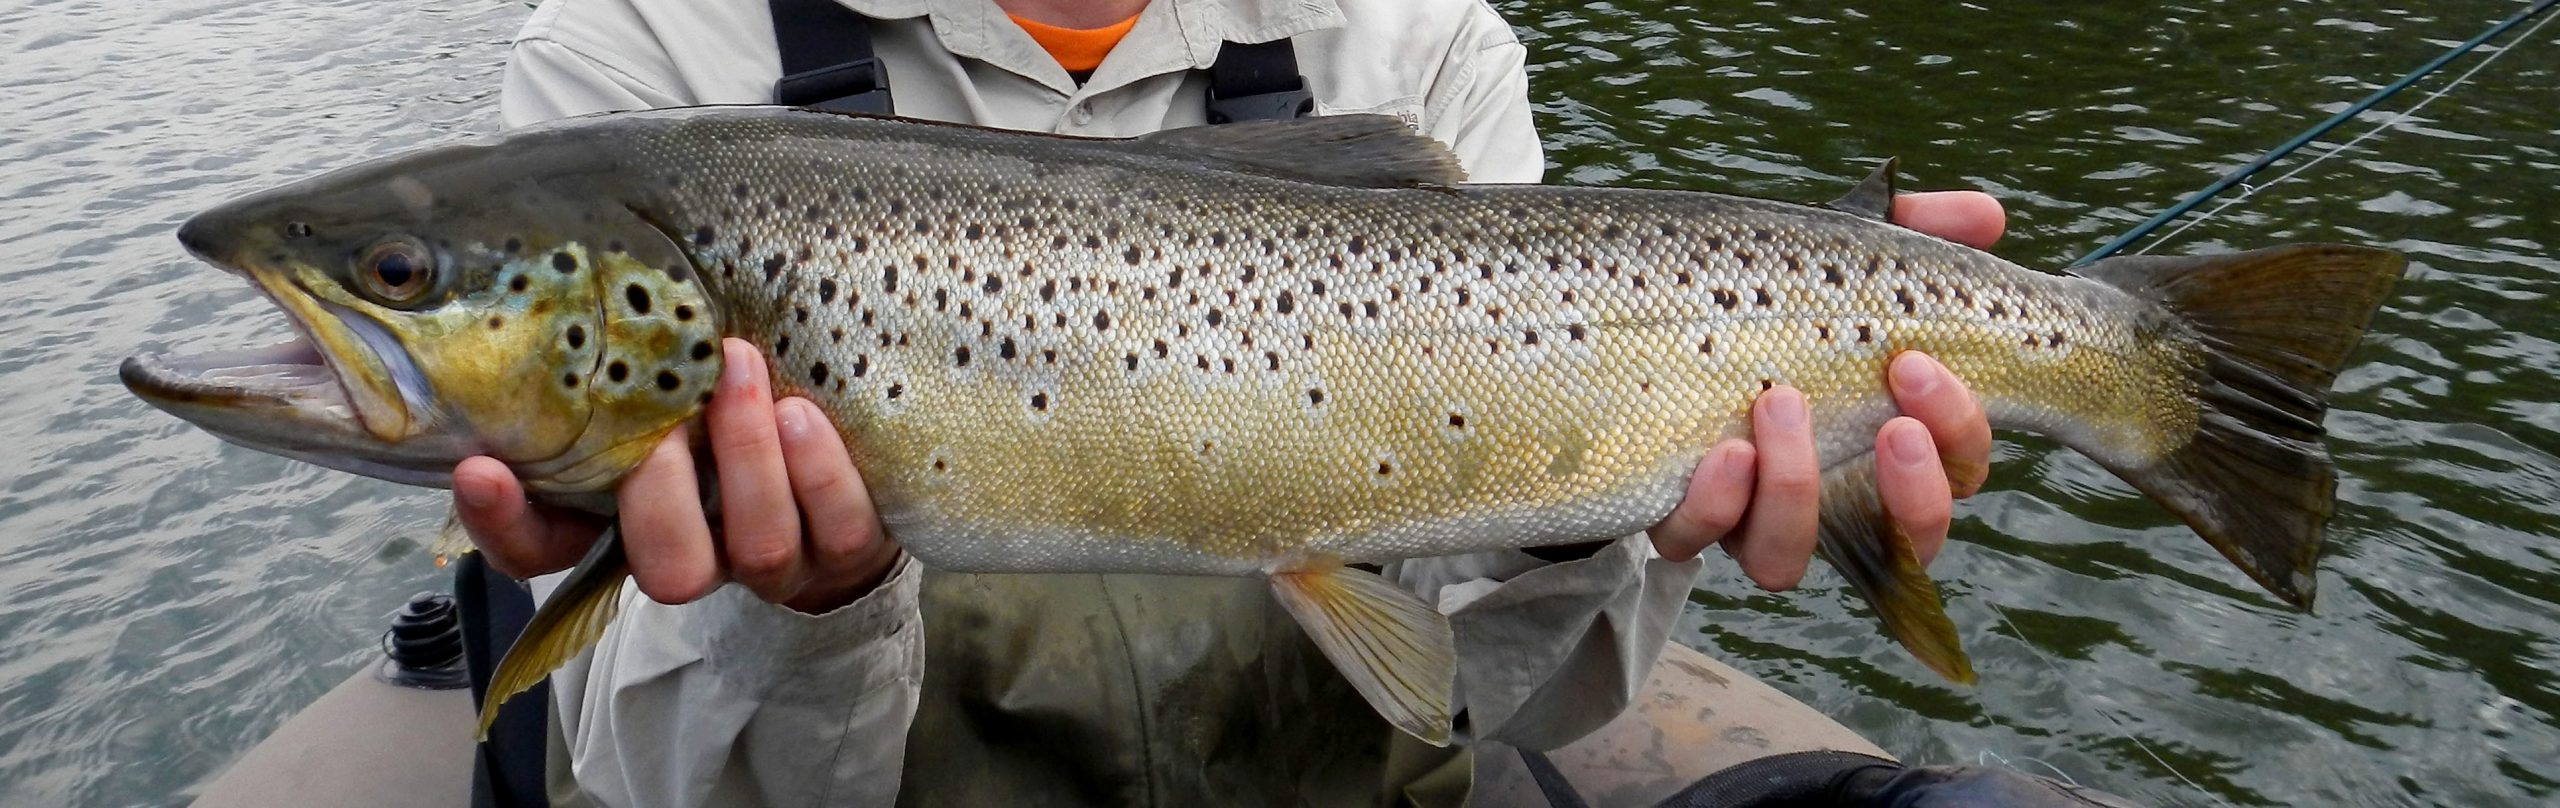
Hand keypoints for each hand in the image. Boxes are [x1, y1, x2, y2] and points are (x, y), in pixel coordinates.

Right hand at [454, 338, 899, 613]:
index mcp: (622, 521)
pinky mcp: (845, 546)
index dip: (503, 523)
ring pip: (758, 547)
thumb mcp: (649, 370)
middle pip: (667, 569)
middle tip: (667, 412)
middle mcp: (697, 552)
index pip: (537, 550)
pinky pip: (839, 533)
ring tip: (743, 368)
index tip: (482, 469)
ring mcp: (775, 557)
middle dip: (663, 493)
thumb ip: (597, 357)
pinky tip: (804, 411)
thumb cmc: (715, 392)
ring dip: (749, 459)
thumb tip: (530, 290)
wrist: (840, 446)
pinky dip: (822, 471)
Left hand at [1648, 192, 2001, 586]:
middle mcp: (1834, 497)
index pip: (1960, 466)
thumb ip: (1913, 233)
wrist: (1645, 317)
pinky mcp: (1681, 514)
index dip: (1956, 429)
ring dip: (1796, 491)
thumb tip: (1986, 215)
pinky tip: (1721, 451)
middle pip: (1908, 538)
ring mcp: (1752, 517)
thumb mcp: (1840, 255)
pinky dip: (1710, 506)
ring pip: (1789, 560)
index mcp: (1892, 442)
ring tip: (1780, 403)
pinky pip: (1693, 543)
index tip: (1915, 362)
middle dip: (1911, 489)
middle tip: (1890, 422)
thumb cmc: (1769, 292)